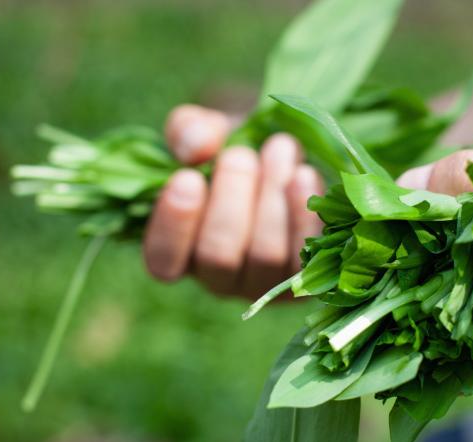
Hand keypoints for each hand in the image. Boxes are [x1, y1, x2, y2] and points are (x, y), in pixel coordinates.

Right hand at [143, 105, 322, 296]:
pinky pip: (307, 255)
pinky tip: (304, 175)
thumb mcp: (202, 129)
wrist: (286, 153)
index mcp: (180, 251)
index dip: (174, 225)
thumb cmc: (230, 145)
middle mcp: (220, 278)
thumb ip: (188, 131)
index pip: (164, 261)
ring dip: (272, 199)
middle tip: (240, 154)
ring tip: (279, 149)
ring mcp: (266, 281)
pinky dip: (306, 215)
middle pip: (219, 257)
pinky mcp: (308, 273)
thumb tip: (198, 146)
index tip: (187, 177)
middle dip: (230, 200)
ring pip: (266, 256)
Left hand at [399, 150, 472, 392]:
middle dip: (413, 291)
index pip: (430, 341)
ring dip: (442, 292)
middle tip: (394, 244)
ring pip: (466, 338)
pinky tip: (465, 261)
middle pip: (442, 342)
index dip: (392, 298)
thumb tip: (404, 186)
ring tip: (425, 245)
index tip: (371, 261)